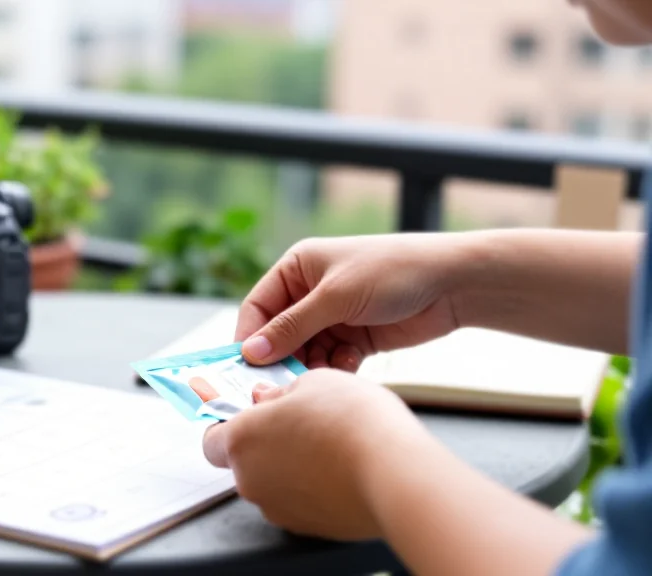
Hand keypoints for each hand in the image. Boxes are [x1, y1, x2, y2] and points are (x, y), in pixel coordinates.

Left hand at [202, 368, 430, 540]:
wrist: (394, 472)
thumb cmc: (352, 420)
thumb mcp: (314, 381)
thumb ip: (280, 392)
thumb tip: (267, 399)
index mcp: (241, 439)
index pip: (212, 439)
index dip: (231, 427)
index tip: (253, 417)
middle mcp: (250, 478)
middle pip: (245, 462)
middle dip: (266, 445)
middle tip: (299, 425)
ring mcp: (276, 507)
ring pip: (272, 483)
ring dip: (290, 467)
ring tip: (328, 446)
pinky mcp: (305, 527)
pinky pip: (298, 502)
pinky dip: (311, 488)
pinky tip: (339, 470)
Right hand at [236, 233, 466, 368]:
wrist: (452, 283)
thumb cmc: (391, 272)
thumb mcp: (334, 298)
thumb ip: (290, 327)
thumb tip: (250, 352)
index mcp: (298, 268)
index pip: (258, 307)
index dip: (249, 337)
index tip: (245, 369)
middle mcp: (310, 292)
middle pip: (279, 335)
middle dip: (282, 358)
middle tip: (280, 385)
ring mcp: (333, 316)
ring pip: (305, 352)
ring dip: (311, 366)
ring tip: (322, 375)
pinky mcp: (355, 337)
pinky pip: (331, 360)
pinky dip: (335, 367)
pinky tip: (350, 363)